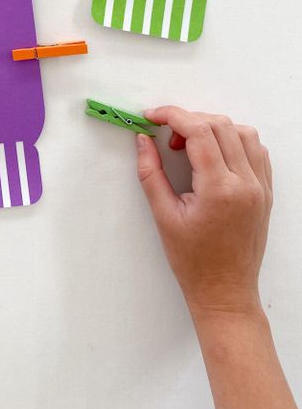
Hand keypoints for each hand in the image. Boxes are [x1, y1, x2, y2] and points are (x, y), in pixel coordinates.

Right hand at [136, 106, 271, 314]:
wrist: (226, 292)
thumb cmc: (194, 261)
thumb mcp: (163, 216)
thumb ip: (150, 172)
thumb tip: (142, 140)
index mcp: (219, 189)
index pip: (198, 131)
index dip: (172, 116)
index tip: (152, 117)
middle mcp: (246, 184)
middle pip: (220, 126)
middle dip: (188, 120)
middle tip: (167, 137)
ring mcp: (261, 187)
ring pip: (243, 132)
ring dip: (214, 128)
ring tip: (191, 146)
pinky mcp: (266, 193)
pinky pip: (257, 151)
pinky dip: (235, 141)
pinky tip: (215, 155)